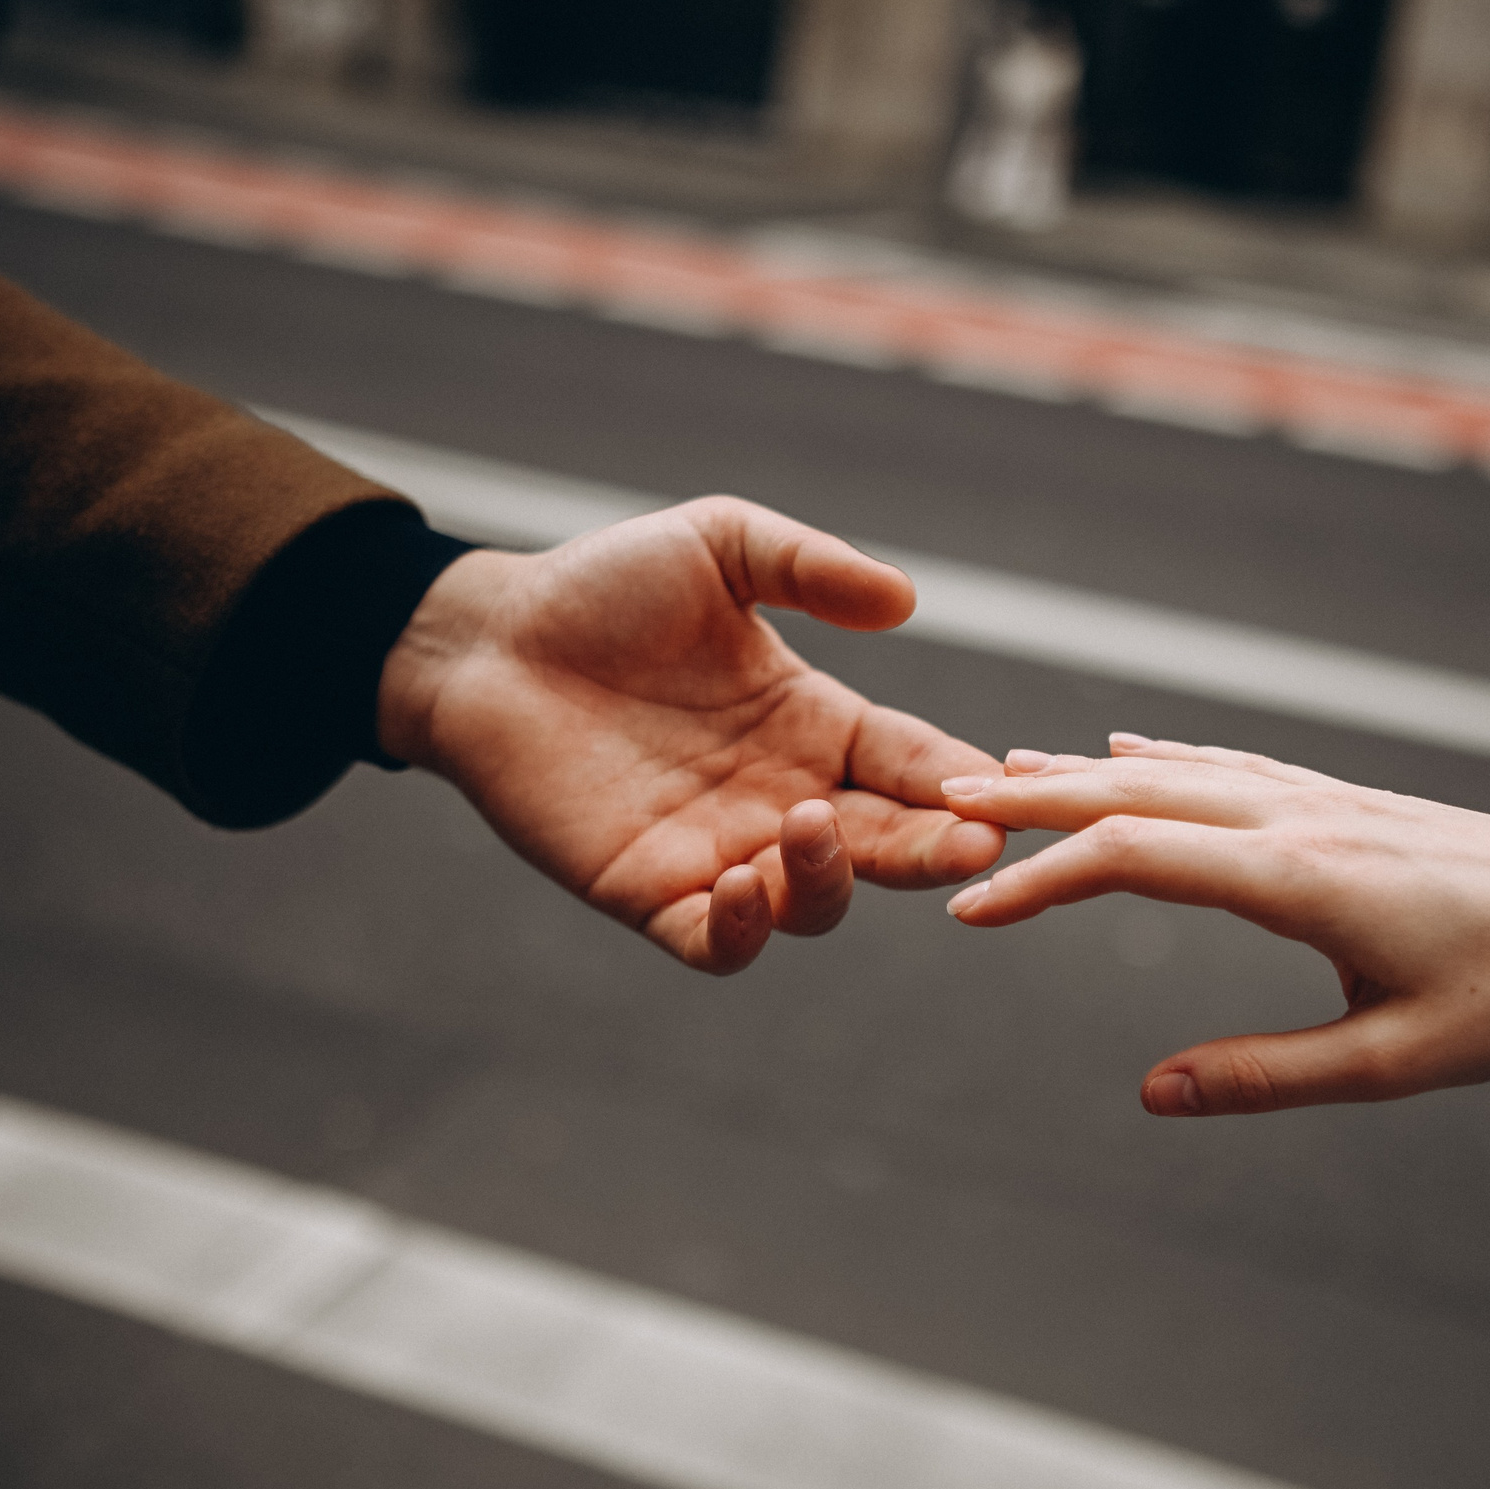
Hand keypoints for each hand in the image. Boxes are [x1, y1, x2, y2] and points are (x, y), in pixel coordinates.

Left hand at [376, 497, 1005, 971]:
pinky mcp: (649, 892)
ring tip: (814, 824)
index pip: (913, 763)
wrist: (485, 641)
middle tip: (972, 841)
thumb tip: (904, 599)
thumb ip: (810, 568)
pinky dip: (743, 930)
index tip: (1004, 787)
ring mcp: (721, 851)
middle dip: (937, 849)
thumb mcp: (720, 547)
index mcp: (816, 723)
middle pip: (888, 845)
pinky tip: (743, 886)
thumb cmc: (600, 587)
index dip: (960, 780)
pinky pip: (717, 941)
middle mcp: (784, 797)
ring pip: (813, 903)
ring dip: (833, 878)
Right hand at [941, 736, 1489, 1115]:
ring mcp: (1326, 800)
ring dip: (1084, 774)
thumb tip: (1151, 1092)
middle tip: (941, 797)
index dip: (1040, 880)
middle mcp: (1301, 820)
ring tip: (1004, 773)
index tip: (968, 910)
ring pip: (1178, 771)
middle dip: (1033, 800)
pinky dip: (1161, 760)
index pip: (1134, 860)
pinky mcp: (1349, 802)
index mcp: (1301, 879)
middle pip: (1137, 793)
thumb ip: (1266, 1076)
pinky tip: (1129, 754)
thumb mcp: (1396, 1061)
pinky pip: (1230, 766)